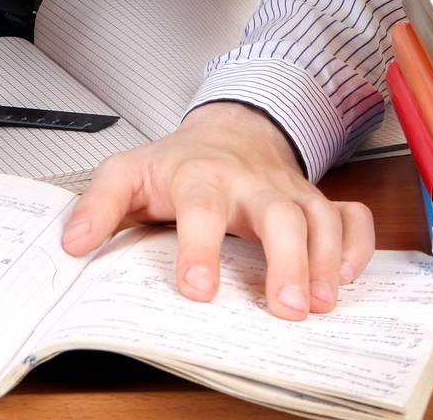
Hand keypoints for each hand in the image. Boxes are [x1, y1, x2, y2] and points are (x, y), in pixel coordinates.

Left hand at [60, 101, 374, 319]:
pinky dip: (358, 244)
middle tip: (285, 307)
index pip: (202, 206)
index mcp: (203, 176)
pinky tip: (350, 277)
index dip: (200, 247)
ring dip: (326, 259)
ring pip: (319, 216)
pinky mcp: (315, 200)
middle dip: (286, 259)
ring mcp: (289, 191)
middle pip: (278, 212)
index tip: (197, 289)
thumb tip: (74, 242)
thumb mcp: (129, 172)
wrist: (230, 126)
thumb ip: (100, 204)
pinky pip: (351, 215)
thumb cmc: (180, 160)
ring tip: (321, 304)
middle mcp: (252, 183)